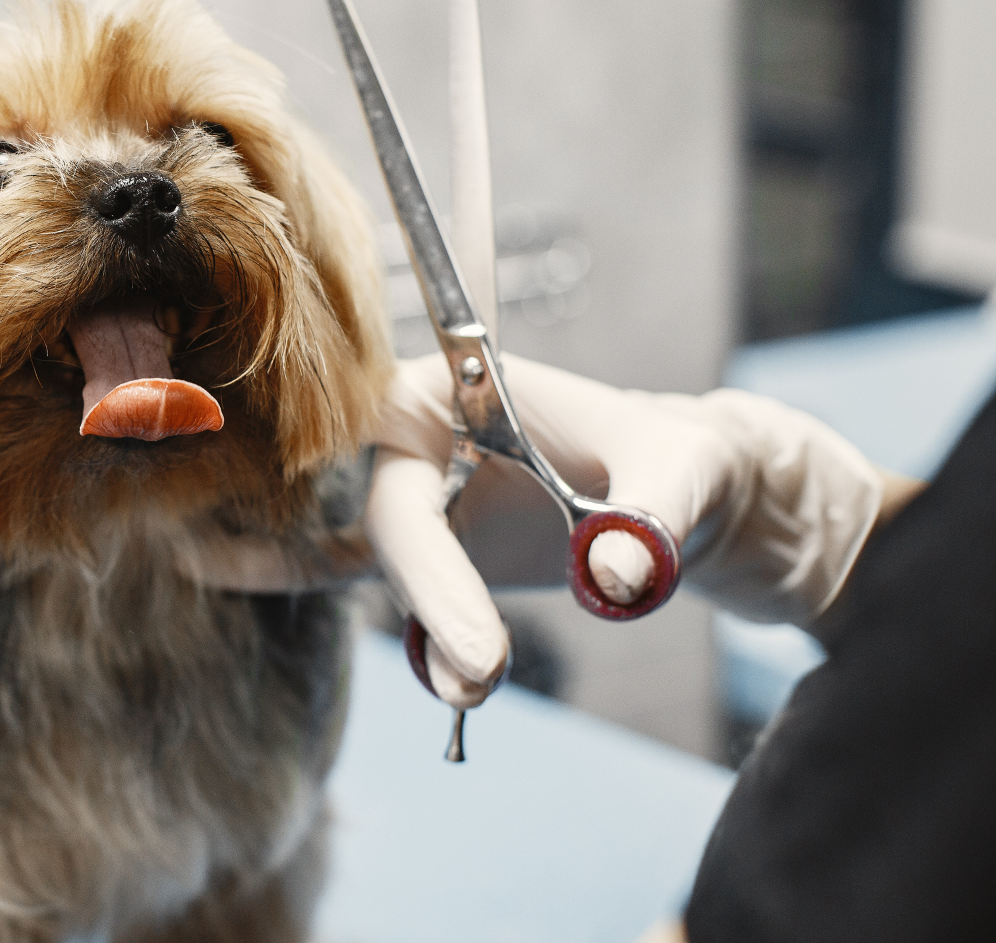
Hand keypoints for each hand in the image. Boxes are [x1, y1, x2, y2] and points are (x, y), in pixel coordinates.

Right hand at [366, 353, 882, 707]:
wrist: (683, 499)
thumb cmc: (674, 455)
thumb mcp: (679, 466)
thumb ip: (649, 514)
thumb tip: (613, 580)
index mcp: (447, 387)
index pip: (396, 451)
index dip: (410, 526)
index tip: (455, 605)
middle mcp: (417, 445)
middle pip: (393, 523)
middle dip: (431, 596)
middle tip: (485, 665)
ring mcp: (424, 507)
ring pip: (401, 575)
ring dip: (436, 636)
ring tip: (479, 687)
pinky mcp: (438, 562)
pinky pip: (416, 604)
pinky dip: (428, 646)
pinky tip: (456, 685)